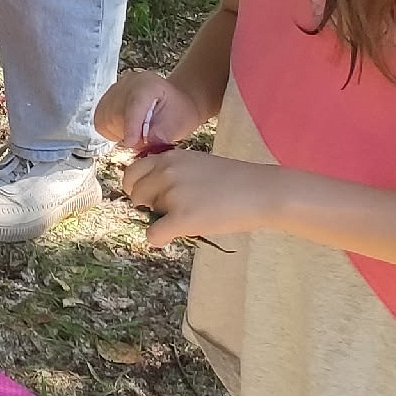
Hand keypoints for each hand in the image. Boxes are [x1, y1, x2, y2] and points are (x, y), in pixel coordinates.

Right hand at [94, 68, 202, 153]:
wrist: (175, 102)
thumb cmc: (179, 112)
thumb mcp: (178, 124)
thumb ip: (160, 134)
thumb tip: (139, 144)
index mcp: (148, 84)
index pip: (134, 104)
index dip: (131, 125)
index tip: (130, 143)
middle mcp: (127, 82)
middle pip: (116, 113)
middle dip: (127, 132)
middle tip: (143, 141)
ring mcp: (114, 89)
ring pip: (104, 118)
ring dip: (118, 132)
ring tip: (136, 133)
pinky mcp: (106, 98)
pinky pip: (100, 120)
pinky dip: (110, 130)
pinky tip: (125, 130)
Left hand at [122, 149, 283, 249]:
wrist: (263, 192)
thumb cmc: (236, 180)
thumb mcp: (197, 164)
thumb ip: (172, 172)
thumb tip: (151, 193)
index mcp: (169, 157)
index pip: (132, 171)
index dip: (138, 187)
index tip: (150, 197)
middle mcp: (166, 172)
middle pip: (136, 194)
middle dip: (148, 204)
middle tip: (170, 212)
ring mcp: (172, 195)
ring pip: (146, 214)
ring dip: (159, 219)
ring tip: (185, 219)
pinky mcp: (182, 218)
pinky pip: (153, 234)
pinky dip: (160, 239)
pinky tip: (176, 236)